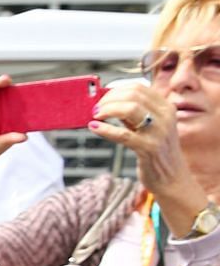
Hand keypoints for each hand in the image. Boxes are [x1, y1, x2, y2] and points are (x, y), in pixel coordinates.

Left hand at [92, 81, 208, 233]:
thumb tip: (106, 102)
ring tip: (95, 116)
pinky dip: (105, 129)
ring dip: (107, 110)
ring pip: (129, 109)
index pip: (138, 88)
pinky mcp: (149, 148)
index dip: (115, 90)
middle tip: (96, 108)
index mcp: (166, 107)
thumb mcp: (149, 127)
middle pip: (132, 95)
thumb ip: (132, 114)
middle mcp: (165, 116)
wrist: (172, 178)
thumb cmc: (157, 151)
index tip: (102, 98)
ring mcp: (158, 132)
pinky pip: (123, 134)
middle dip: (108, 99)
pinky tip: (94, 127)